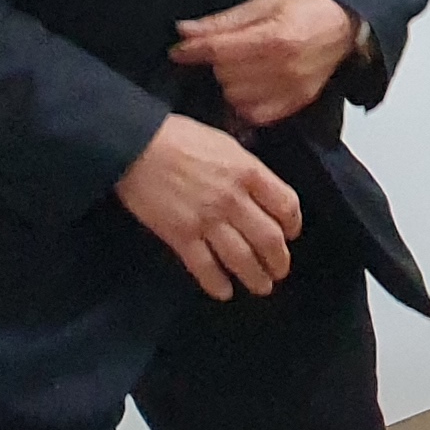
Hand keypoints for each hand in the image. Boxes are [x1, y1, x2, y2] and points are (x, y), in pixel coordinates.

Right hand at [116, 115, 303, 300]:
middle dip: (279, 259)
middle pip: (269, 238)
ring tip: (262, 287)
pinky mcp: (180, 235)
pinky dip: (216, 283)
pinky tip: (224, 292)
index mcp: (249, 172)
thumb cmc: (180, 137)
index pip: (286, 205)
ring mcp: (207, 220)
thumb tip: (260, 187)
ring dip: (255, 277)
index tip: (290, 234)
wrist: (136, 145)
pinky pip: (204, 266)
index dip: (293, 224)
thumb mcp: (226, 144)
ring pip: (241, 257)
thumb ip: (247, 168)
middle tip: (280, 271)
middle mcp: (234, 200)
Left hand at [171, 0, 361, 128]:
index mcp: (275, 38)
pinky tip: (252, 87)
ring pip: (235, 96)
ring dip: (231, 84)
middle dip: (218, 63)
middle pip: (224, 75)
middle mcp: (283, 67)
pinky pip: (255, 114)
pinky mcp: (296, 103)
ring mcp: (291, 89)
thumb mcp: (264, 5)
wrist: (346, 28)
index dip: (193, 50)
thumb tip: (185, 31)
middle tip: (228, 52)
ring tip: (243, 69)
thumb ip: (224, 21)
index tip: (179, 51)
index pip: (219, 50)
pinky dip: (246, 102)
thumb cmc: (306, 11)